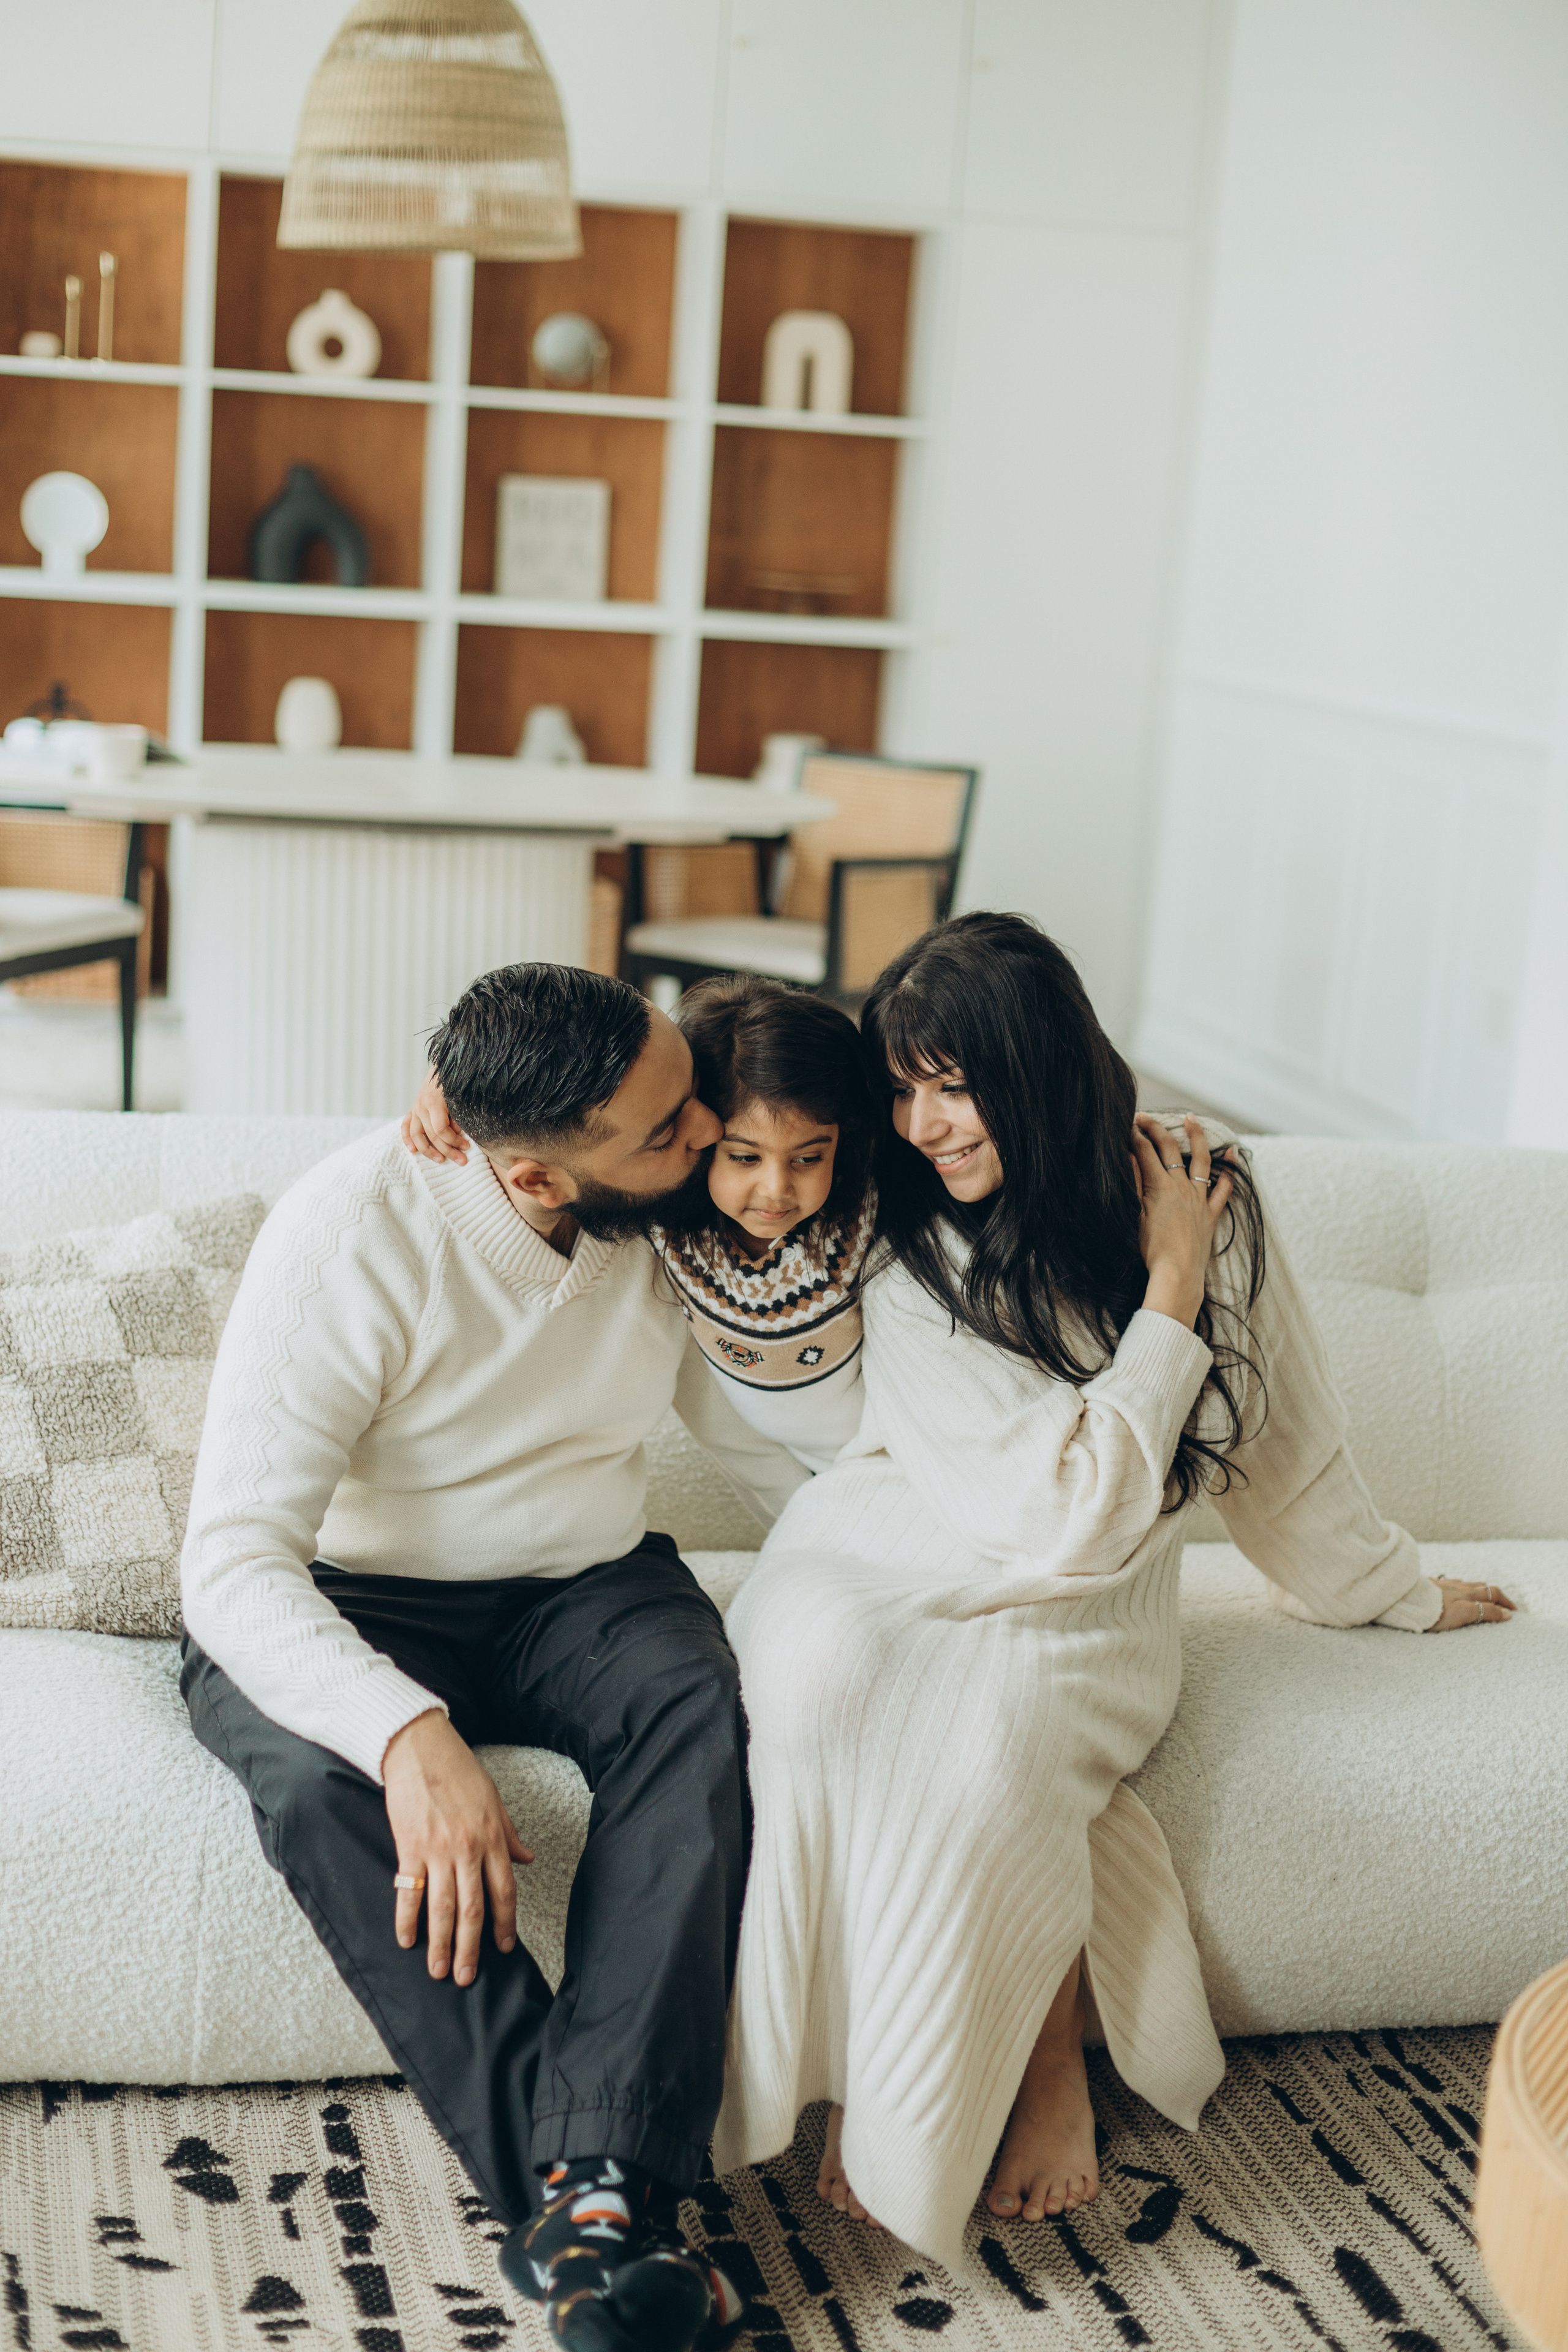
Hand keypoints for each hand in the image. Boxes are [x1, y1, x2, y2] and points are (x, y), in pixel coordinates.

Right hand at [381, 1710, 533, 1985]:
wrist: (420, 1747)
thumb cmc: (458, 1770)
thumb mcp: (494, 1800)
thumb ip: (509, 1834)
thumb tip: (527, 1858)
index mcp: (492, 1837)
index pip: (504, 1891)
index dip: (505, 1924)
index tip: (504, 1949)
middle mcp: (468, 1848)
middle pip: (473, 1909)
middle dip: (471, 1948)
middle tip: (467, 1977)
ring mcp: (438, 1850)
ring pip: (442, 1908)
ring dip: (441, 1944)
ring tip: (439, 1970)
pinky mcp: (409, 1847)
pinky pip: (409, 1891)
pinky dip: (407, 1919)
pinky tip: (407, 1940)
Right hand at [402, 1071, 467, 1163]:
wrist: (447, 1062)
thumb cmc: (457, 1080)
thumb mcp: (461, 1096)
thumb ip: (458, 1115)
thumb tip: (456, 1133)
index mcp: (434, 1102)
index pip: (441, 1130)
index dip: (454, 1141)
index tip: (467, 1147)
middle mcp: (421, 1105)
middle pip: (431, 1135)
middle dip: (447, 1150)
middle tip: (462, 1161)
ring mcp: (415, 1107)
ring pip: (416, 1134)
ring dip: (427, 1150)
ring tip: (440, 1160)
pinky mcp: (413, 1108)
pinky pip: (406, 1125)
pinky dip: (407, 1138)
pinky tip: (412, 1150)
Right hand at [1131, 1114, 1235, 1329]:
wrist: (1178, 1275)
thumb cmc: (1152, 1251)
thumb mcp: (1135, 1216)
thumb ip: (1134, 1184)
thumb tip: (1128, 1157)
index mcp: (1159, 1187)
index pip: (1145, 1153)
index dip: (1135, 1136)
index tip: (1128, 1125)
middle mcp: (1181, 1187)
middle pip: (1169, 1149)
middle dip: (1157, 1129)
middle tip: (1146, 1118)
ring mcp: (1199, 1199)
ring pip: (1201, 1159)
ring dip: (1196, 1136)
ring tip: (1192, 1119)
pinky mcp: (1211, 1214)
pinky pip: (1224, 1188)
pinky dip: (1229, 1170)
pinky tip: (1232, 1155)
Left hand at [1430, 1576, 1516, 1630]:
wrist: (1404, 1599)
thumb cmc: (1433, 1611)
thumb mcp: (1463, 1613)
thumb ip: (1485, 1612)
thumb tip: (1507, 1614)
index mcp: (1468, 1595)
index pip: (1492, 1597)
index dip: (1504, 1606)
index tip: (1513, 1614)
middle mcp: (1459, 1588)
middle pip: (1483, 1588)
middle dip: (1497, 1596)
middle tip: (1506, 1605)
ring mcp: (1445, 1585)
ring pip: (1468, 1584)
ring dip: (1481, 1590)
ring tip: (1486, 1596)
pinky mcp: (1432, 1586)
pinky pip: (1452, 1584)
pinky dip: (1462, 1587)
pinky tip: (1458, 1589)